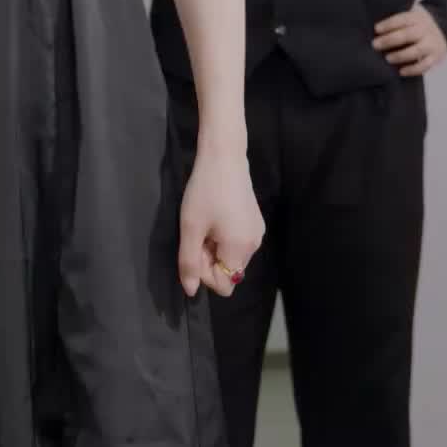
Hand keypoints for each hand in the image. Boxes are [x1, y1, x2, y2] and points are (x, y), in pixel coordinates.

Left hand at [178, 147, 263, 300]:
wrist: (225, 155)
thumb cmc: (205, 190)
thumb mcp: (190, 227)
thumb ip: (189, 262)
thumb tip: (191, 291)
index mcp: (240, 250)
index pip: (224, 285)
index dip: (204, 273)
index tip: (194, 247)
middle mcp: (254, 246)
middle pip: (229, 271)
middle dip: (209, 259)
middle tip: (196, 232)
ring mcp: (257, 233)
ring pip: (232, 256)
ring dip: (215, 247)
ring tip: (205, 222)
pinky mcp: (256, 221)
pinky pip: (238, 242)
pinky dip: (224, 237)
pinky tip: (215, 215)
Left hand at [372, 4, 446, 77]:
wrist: (445, 27)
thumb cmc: (417, 22)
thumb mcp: (411, 13)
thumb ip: (397, 18)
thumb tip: (373, 27)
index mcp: (417, 17)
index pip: (402, 19)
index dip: (389, 24)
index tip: (376, 29)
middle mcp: (425, 30)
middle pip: (407, 35)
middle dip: (389, 40)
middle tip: (375, 45)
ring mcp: (432, 44)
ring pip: (416, 51)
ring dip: (400, 56)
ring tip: (387, 59)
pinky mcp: (436, 57)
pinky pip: (425, 65)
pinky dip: (413, 70)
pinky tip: (401, 72)